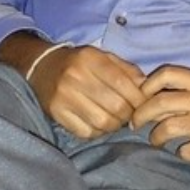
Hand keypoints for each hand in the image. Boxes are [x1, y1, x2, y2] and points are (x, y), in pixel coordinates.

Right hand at [29, 44, 146, 138]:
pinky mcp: (56, 113)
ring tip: (115, 119)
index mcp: (90, 58)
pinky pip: (86, 132)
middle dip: (129, 114)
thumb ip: (127, 71)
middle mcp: (75, 76)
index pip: (123, 83)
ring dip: (115, 125)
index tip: (143, 104)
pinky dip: (98, 132)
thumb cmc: (80, 63)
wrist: (41, 67)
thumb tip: (148, 88)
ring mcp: (63, 96)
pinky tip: (98, 123)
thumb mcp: (104, 57)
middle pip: (116, 106)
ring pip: (103, 122)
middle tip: (130, 114)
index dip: (139, 98)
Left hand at [132, 65, 189, 171]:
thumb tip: (145, 95)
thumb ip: (185, 92)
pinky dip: (180, 153)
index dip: (147, 85)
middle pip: (162, 102)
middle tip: (135, 123)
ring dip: (156, 137)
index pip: (169, 73)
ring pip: (168, 128)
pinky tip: (186, 151)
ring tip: (156, 140)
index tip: (138, 97)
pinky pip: (184, 151)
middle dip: (141, 115)